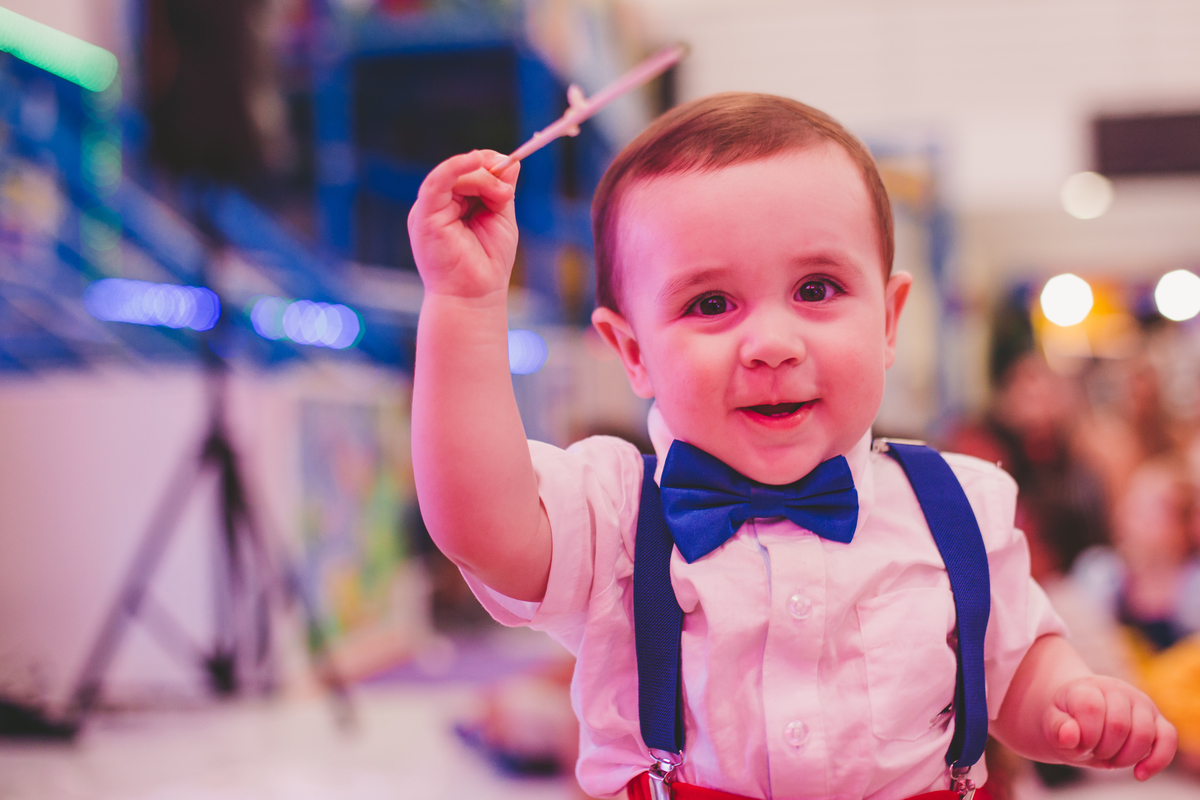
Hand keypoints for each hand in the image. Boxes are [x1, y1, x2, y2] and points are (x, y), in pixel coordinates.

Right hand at [407, 150, 519, 299]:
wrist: (473, 297)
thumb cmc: (487, 263)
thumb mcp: (500, 218)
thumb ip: (501, 191)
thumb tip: (509, 160)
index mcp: (453, 204)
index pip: (468, 171)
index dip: (489, 164)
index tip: (509, 170)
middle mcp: (437, 204)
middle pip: (462, 169)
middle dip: (489, 173)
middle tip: (506, 194)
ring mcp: (428, 209)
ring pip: (454, 174)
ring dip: (482, 179)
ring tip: (500, 198)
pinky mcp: (423, 216)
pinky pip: (437, 182)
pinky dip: (455, 167)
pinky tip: (475, 160)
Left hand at [1044, 675, 1176, 779]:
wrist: (1082, 713)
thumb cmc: (1067, 720)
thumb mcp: (1053, 724)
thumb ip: (1058, 728)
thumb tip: (1069, 736)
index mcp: (1088, 687)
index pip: (1092, 708)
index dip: (1085, 735)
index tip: (1077, 744)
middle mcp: (1117, 689)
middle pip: (1119, 725)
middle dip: (1104, 749)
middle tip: (1093, 751)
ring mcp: (1140, 702)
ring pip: (1144, 734)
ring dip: (1126, 757)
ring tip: (1109, 758)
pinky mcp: (1157, 719)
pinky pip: (1168, 739)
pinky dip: (1157, 760)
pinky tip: (1138, 774)